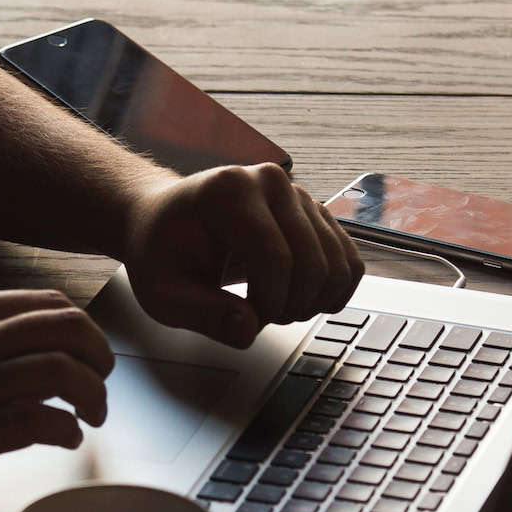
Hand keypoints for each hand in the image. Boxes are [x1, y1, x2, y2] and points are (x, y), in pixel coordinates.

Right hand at [0, 289, 113, 494]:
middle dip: (100, 357)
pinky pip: (36, 423)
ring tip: (92, 416)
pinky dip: (65, 431)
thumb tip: (28, 342)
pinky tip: (66, 438)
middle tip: (104, 381)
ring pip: (59, 374)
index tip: (91, 352)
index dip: (84, 329)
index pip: (47, 305)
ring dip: (92, 398)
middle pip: (66, 331)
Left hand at [118, 163, 364, 348]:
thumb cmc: (162, 252)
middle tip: (260, 317)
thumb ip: (202, 314)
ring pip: (337, 265)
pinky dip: (332, 292)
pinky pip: (348, 260)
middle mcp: (271, 182)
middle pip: (312, 263)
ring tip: (276, 307)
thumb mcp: (163, 292)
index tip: (246, 320)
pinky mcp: (316, 213)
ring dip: (312, 302)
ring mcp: (299, 194)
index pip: (275, 258)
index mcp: (229, 191)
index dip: (268, 304)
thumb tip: (248, 330)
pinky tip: (301, 300)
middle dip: (290, 307)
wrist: (166, 221)